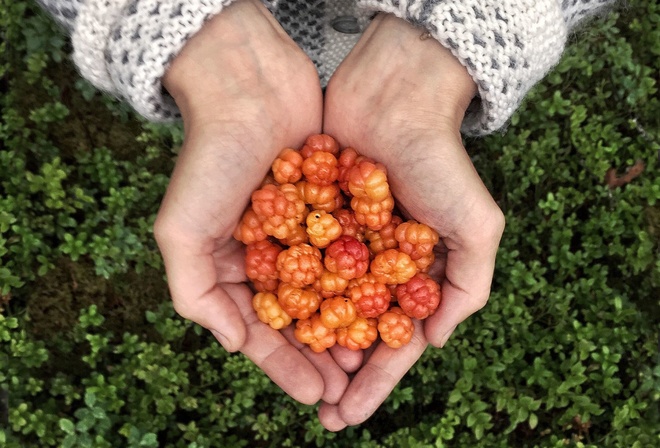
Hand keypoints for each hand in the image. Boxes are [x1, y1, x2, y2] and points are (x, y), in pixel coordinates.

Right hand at [155, 0, 347, 405]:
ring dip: (350, 325)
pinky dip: (370, 279)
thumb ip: (196, 294)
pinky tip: (392, 306)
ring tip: (374, 359)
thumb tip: (236, 344)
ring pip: (333, 290)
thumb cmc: (210, 158)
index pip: (262, 329)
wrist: (249, 87)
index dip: (285, 366)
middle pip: (302, 317)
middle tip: (349, 388)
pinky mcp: (334, 203)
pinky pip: (355, 250)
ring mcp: (304, 229)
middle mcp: (269, 252)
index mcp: (232, 265)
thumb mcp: (181, 230)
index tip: (315, 397)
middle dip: (322, 355)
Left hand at [319, 14, 504, 428]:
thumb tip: (434, 342)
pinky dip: (281, 294)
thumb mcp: (476, 225)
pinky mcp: (309, 217)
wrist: (394, 97)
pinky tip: (263, 325)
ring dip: (306, 344)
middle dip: (337, 374)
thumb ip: (469, 286)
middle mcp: (375, 265)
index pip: (394, 341)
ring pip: (318, 306)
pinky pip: (292, 264)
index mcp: (415, 275)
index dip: (375, 382)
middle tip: (318, 412)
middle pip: (352, 332)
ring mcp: (340, 243)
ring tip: (290, 381)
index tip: (350, 417)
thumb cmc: (440, 161)